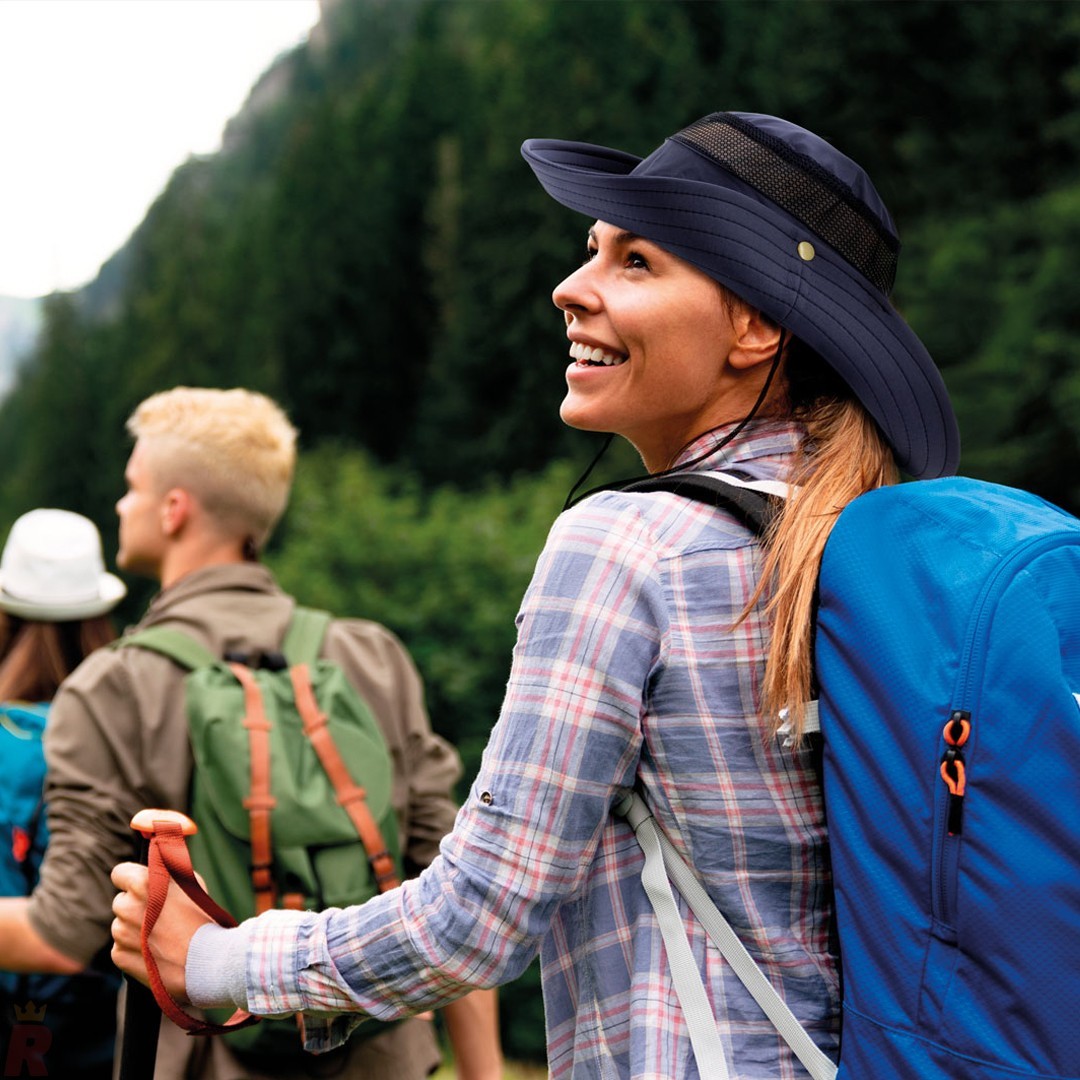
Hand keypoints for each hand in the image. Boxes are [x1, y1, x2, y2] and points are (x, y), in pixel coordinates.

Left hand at [111, 861, 212, 1001]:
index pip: (119, 873)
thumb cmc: (203, 918)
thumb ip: (166, 875)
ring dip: (134, 929)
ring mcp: (121, 932)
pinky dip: (133, 949)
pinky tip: (155, 951)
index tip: (141, 887)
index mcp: (143, 883)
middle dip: (135, 906)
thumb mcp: (190, 884)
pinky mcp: (119, 955)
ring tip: (160, 936)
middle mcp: (127, 906)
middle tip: (158, 915)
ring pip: (120, 925)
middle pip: (121, 901)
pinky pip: (120, 947)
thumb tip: (155, 868)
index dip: (130, 878)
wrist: (207, 960)